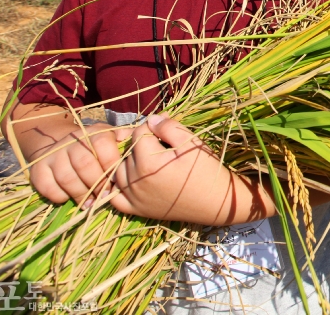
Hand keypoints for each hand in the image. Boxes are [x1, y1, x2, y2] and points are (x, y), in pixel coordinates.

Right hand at [26, 123, 127, 207]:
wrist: (63, 143)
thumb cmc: (98, 148)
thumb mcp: (114, 140)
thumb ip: (128, 143)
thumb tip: (144, 140)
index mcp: (94, 133)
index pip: (102, 144)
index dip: (111, 165)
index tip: (117, 182)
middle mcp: (72, 140)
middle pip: (84, 164)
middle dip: (97, 184)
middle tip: (104, 197)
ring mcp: (54, 154)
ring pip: (67, 177)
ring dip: (80, 194)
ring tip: (91, 203)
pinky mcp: (39, 169)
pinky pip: (47, 186)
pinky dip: (59, 196)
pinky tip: (69, 198)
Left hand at [109, 113, 274, 224]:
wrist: (216, 202)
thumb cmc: (206, 170)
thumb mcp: (192, 142)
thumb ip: (169, 127)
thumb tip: (151, 119)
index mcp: (148, 162)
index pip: (139, 133)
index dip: (153, 126)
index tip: (167, 128)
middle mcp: (135, 181)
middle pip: (127, 150)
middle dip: (141, 143)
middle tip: (160, 144)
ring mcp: (133, 197)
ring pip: (118, 170)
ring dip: (130, 161)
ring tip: (150, 159)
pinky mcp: (135, 210)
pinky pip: (114, 195)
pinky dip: (116, 185)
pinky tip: (129, 178)